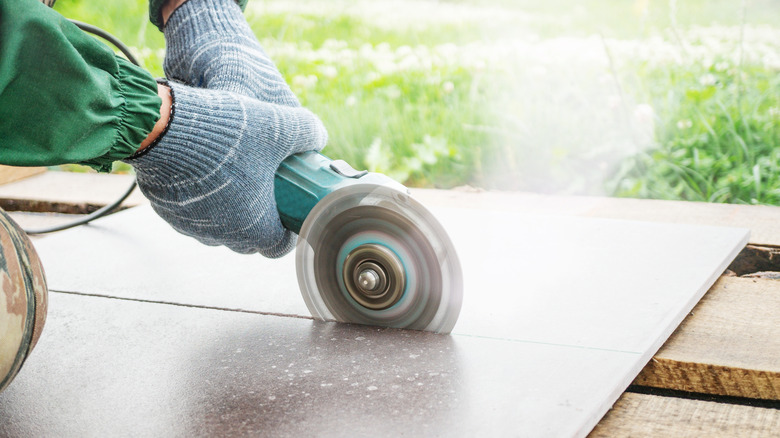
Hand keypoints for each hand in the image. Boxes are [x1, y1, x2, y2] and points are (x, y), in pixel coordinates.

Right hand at [128, 81, 326, 256]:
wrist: (163, 128)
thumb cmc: (226, 134)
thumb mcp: (280, 126)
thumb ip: (308, 132)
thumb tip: (318, 137)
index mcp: (255, 229)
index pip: (279, 246)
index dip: (287, 229)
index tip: (289, 207)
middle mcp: (222, 237)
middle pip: (249, 239)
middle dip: (260, 217)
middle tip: (265, 187)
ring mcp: (192, 227)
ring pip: (218, 226)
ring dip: (228, 208)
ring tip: (234, 174)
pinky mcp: (168, 213)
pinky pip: (192, 212)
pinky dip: (201, 198)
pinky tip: (204, 170)